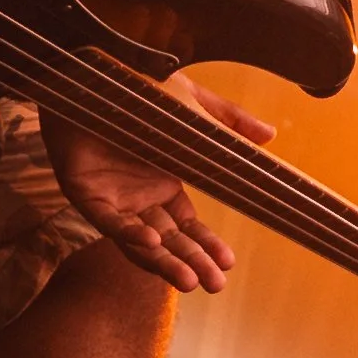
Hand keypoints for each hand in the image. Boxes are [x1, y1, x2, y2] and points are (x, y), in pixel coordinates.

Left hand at [41, 75, 272, 292]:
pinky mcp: (86, 191)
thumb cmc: (136, 88)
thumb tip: (271, 135)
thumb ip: (229, 122)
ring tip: (188, 281)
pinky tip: (150, 240)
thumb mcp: (192, 106)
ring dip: (162, 262)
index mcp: (162, 184)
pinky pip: (108, 219)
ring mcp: (112, 198)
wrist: (90, 72)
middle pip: (168, 241)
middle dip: (191, 264)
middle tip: (215, 286)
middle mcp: (138, 198)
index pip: (187, 227)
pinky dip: (128, 231)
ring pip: (140, 240)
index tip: (229, 263)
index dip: (207, 245)